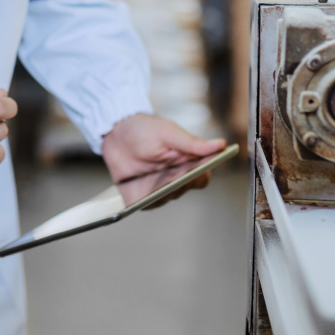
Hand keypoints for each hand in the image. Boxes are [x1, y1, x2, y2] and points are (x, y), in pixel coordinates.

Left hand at [101, 114, 227, 205]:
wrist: (115, 133)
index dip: (200, 175)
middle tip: (170, 172)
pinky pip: (147, 204)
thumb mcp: (168, 133)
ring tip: (152, 175)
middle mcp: (176, 178)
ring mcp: (159, 189)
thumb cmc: (144, 130)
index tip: (195, 171)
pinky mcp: (142, 197)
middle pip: (184, 188)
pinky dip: (144, 197)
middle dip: (177, 181)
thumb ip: (192, 143)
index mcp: (188, 162)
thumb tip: (220, 144)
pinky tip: (140, 185)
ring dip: (161, 188)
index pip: (202, 177)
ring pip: (167, 197)